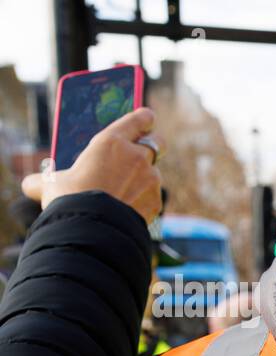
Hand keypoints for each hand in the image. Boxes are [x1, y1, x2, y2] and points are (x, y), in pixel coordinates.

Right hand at [23, 108, 163, 222]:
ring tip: (124, 190)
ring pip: (154, 172)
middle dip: (152, 145)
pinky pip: (153, 196)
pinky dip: (143, 200)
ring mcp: (150, 178)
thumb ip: (45, 179)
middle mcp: (136, 155)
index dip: (144, 118)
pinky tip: (128, 207)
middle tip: (142, 153)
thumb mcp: (51, 183)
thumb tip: (30, 185)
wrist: (91, 229)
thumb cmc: (69, 198)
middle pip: (157, 143)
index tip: (146, 118)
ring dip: (143, 178)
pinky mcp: (156, 199)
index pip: (138, 119)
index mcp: (111, 141)